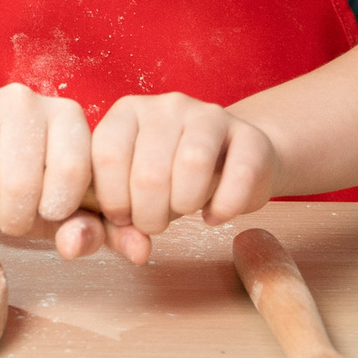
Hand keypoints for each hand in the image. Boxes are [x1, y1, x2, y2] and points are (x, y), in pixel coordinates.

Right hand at [0, 83, 122, 261]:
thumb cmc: (17, 181)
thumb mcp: (60, 208)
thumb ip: (100, 228)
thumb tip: (139, 250)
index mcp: (67, 116)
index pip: (72, 171)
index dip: (56, 207)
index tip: (45, 211)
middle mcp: (24, 100)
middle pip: (22, 186)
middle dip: (12, 220)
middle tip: (6, 218)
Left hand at [86, 92, 277, 264]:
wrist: (231, 161)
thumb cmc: (172, 179)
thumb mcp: (136, 192)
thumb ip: (122, 221)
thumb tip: (135, 251)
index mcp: (128, 112)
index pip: (107, 155)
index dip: (112, 199)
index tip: (123, 218)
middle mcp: (166, 105)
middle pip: (149, 170)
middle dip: (148, 214)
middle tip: (154, 224)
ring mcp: (210, 115)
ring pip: (193, 163)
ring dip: (184, 204)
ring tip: (184, 211)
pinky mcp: (250, 134)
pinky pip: (240, 174)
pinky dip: (225, 206)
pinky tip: (215, 214)